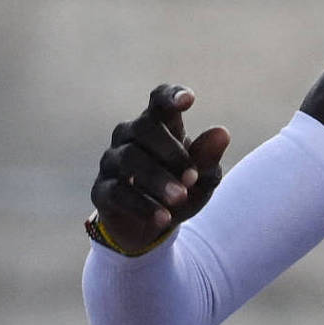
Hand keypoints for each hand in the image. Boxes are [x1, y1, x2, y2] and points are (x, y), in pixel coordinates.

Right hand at [89, 83, 232, 251]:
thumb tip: (222, 133)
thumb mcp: (202, 179)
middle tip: (192, 177)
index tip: (188, 100)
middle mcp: (130, 136)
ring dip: (158, 178)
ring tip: (180, 197)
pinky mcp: (101, 191)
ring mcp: (112, 162)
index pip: (159, 100)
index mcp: (159, 126)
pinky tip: (164, 219)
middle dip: (171, 151)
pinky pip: (117, 192)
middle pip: (144, 127)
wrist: (154, 228)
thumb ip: (208, 157)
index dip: (171, 96)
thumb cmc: (180, 190)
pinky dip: (143, 205)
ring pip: (129, 158)